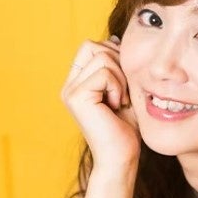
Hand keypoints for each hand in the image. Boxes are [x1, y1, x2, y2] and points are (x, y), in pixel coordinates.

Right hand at [61, 36, 140, 171]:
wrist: (122, 157)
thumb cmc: (127, 129)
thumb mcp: (125, 91)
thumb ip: (118, 68)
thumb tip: (114, 39)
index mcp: (79, 82)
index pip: (92, 46)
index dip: (114, 55)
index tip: (126, 80)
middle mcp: (70, 85)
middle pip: (93, 45)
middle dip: (118, 63)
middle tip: (124, 92)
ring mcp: (71, 90)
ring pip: (102, 57)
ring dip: (121, 78)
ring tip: (121, 101)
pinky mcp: (77, 97)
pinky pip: (104, 73)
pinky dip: (118, 87)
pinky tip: (118, 106)